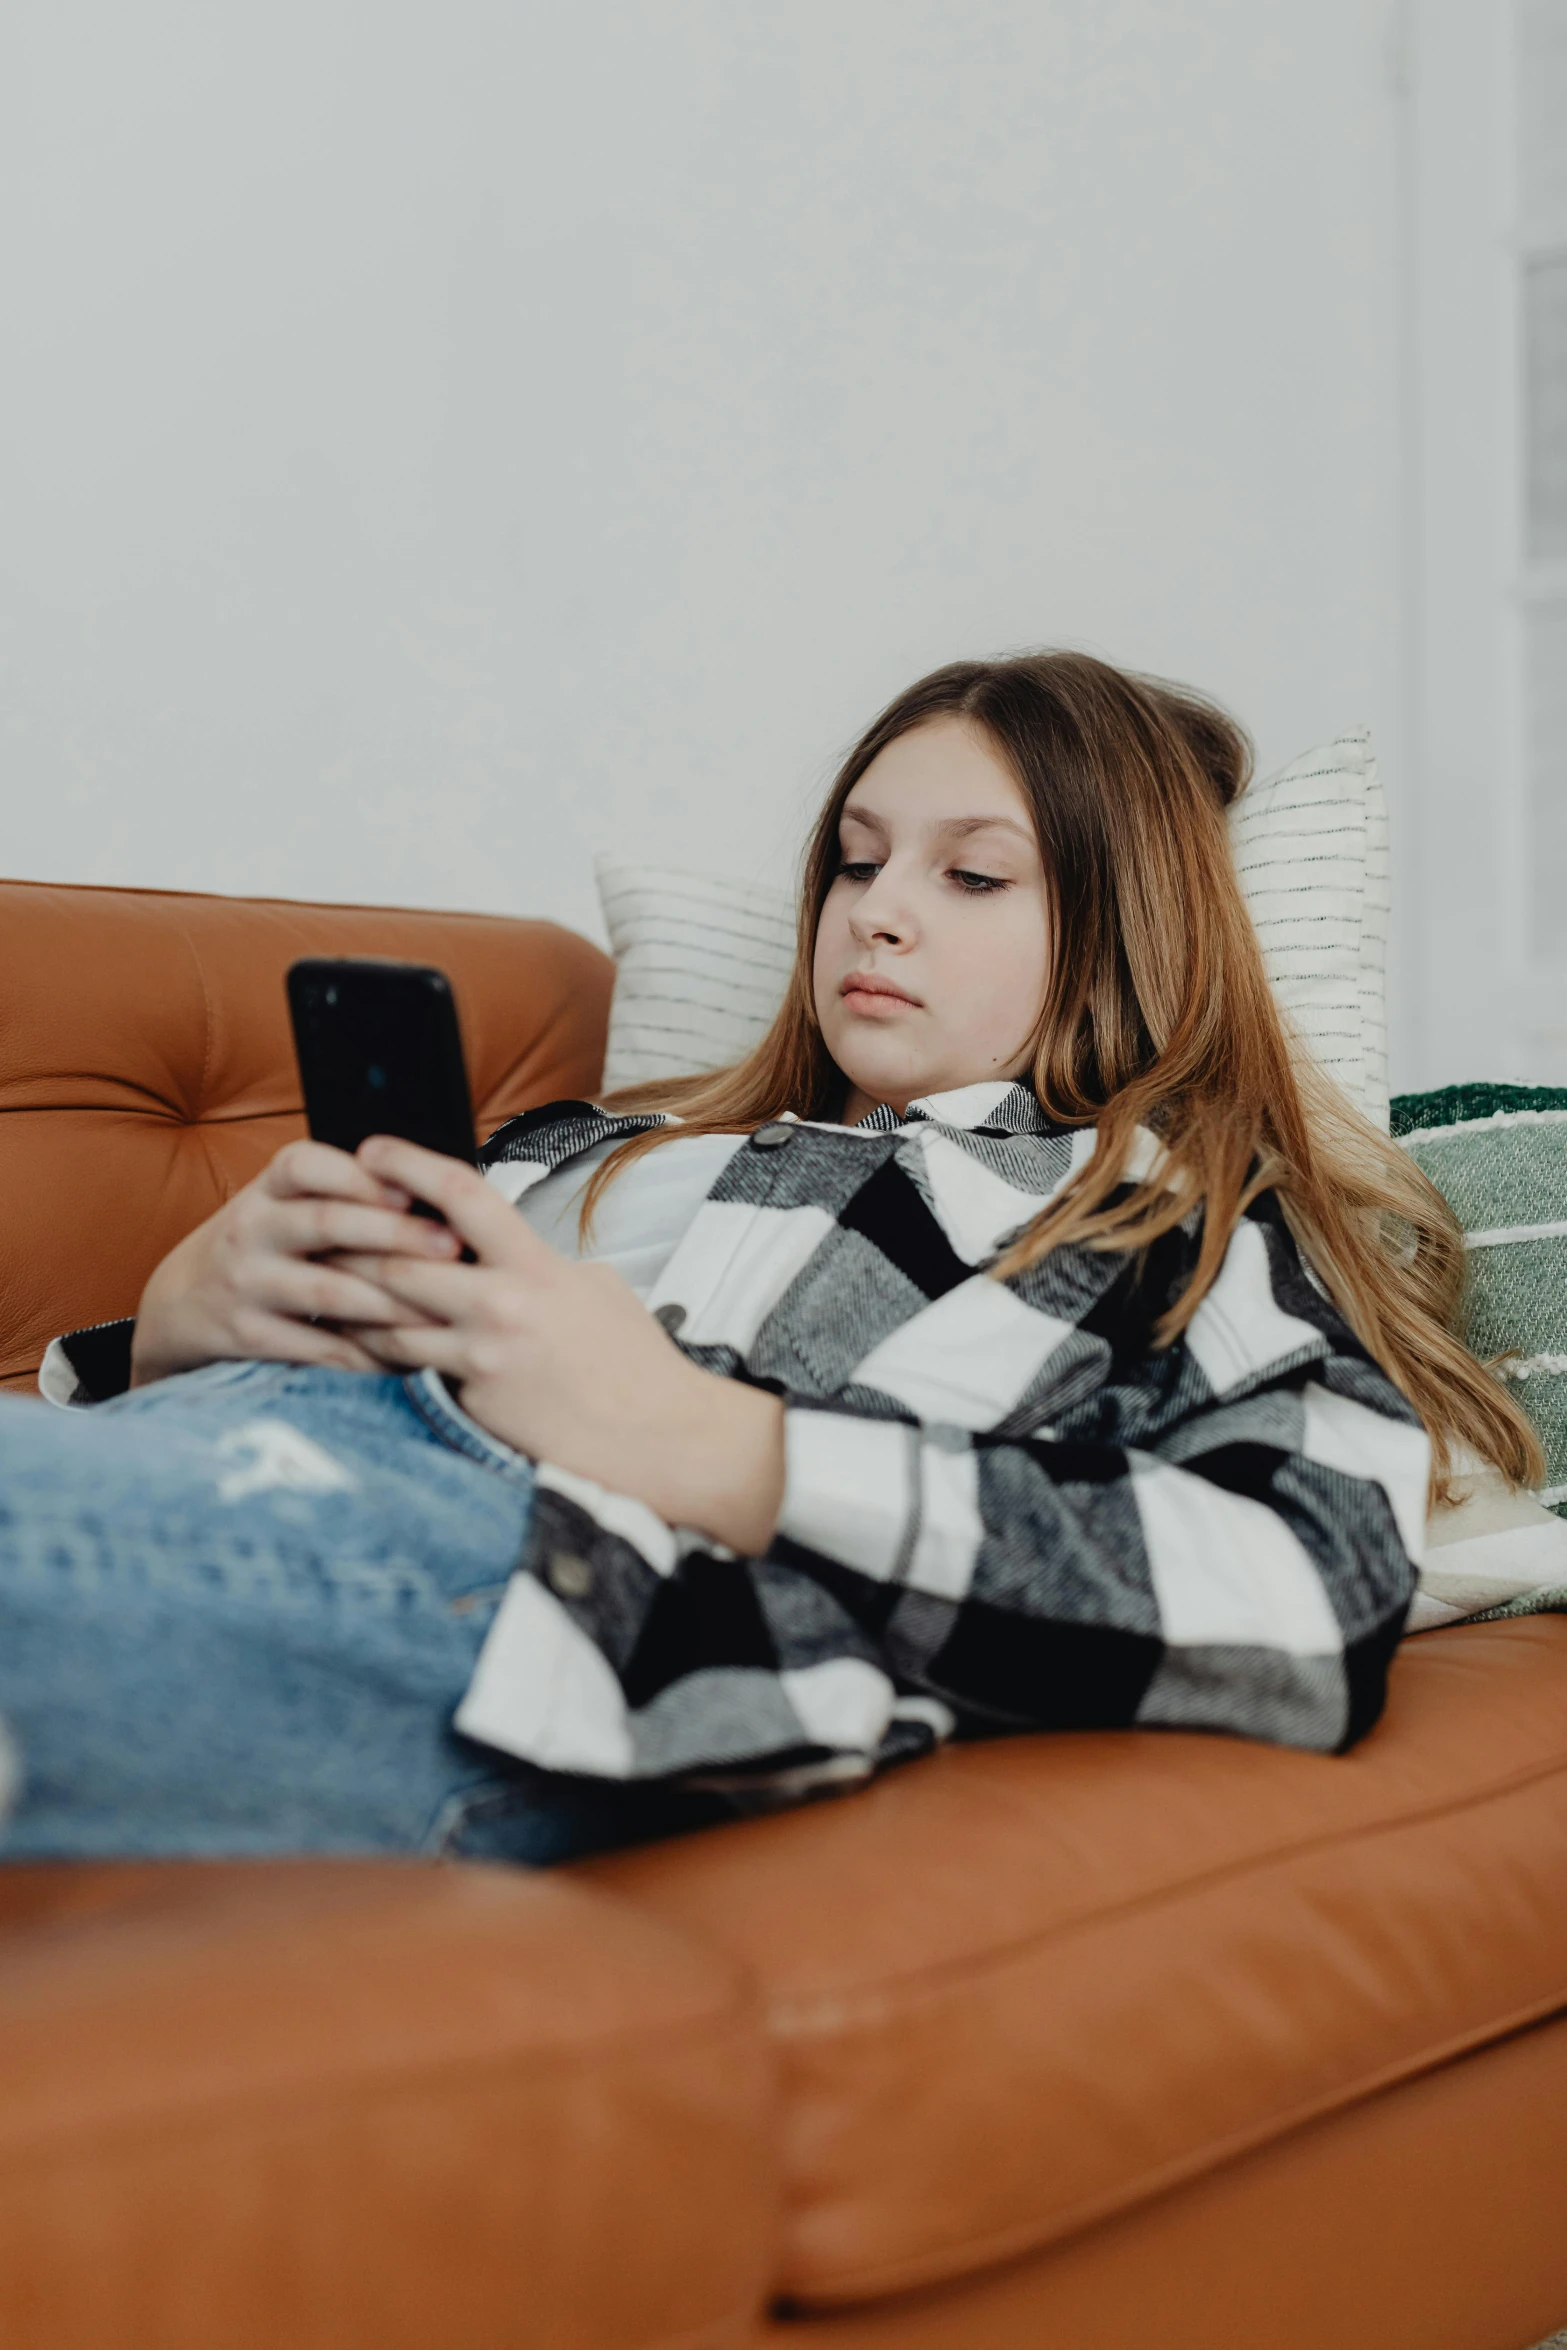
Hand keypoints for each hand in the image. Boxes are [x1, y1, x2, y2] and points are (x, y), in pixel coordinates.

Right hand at [130, 1138, 462, 1386]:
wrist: (180, 1304)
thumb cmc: (263, 1247)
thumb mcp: (282, 1207)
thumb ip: (341, 1196)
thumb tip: (436, 1196)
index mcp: (269, 1189)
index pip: (304, 1164)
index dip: (357, 1175)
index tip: (410, 1190)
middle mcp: (252, 1228)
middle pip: (327, 1223)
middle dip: (396, 1234)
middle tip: (452, 1246)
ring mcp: (246, 1283)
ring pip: (327, 1290)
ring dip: (391, 1300)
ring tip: (442, 1308)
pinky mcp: (247, 1335)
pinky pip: (316, 1346)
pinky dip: (366, 1354)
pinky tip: (406, 1355)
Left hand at [346, 1136, 785, 1554]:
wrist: (655, 1436)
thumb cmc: (633, 1361)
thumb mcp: (595, 1286)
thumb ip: (540, 1261)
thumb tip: (501, 1245)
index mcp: (535, 1265)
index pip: (459, 1193)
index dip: (405, 1164)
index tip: (372, 1150)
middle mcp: (501, 1306)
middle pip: (397, 1260)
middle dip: (354, 1242)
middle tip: (324, 1226)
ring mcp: (481, 1359)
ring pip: (388, 1322)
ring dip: (355, 1304)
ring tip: (328, 1286)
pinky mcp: (469, 1404)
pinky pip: (409, 1372)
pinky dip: (382, 1356)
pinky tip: (360, 1346)